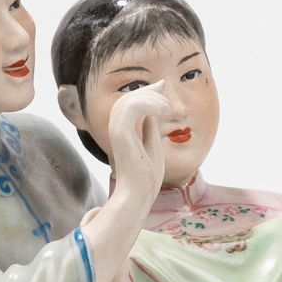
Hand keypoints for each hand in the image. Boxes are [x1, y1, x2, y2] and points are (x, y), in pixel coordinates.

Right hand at [106, 86, 172, 206]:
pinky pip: (131, 107)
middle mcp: (115, 128)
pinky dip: (148, 103)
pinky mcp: (120, 134)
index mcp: (122, 130)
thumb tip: (153, 111)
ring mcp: (116, 130)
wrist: (139, 194)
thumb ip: (150, 127)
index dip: (147, 91)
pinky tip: (161, 111)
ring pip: (128, 99)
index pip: (130, 102)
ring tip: (166, 108)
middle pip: (128, 97)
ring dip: (151, 98)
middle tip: (167, 103)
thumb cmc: (146, 176)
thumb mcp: (152, 144)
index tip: (163, 86)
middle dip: (149, 93)